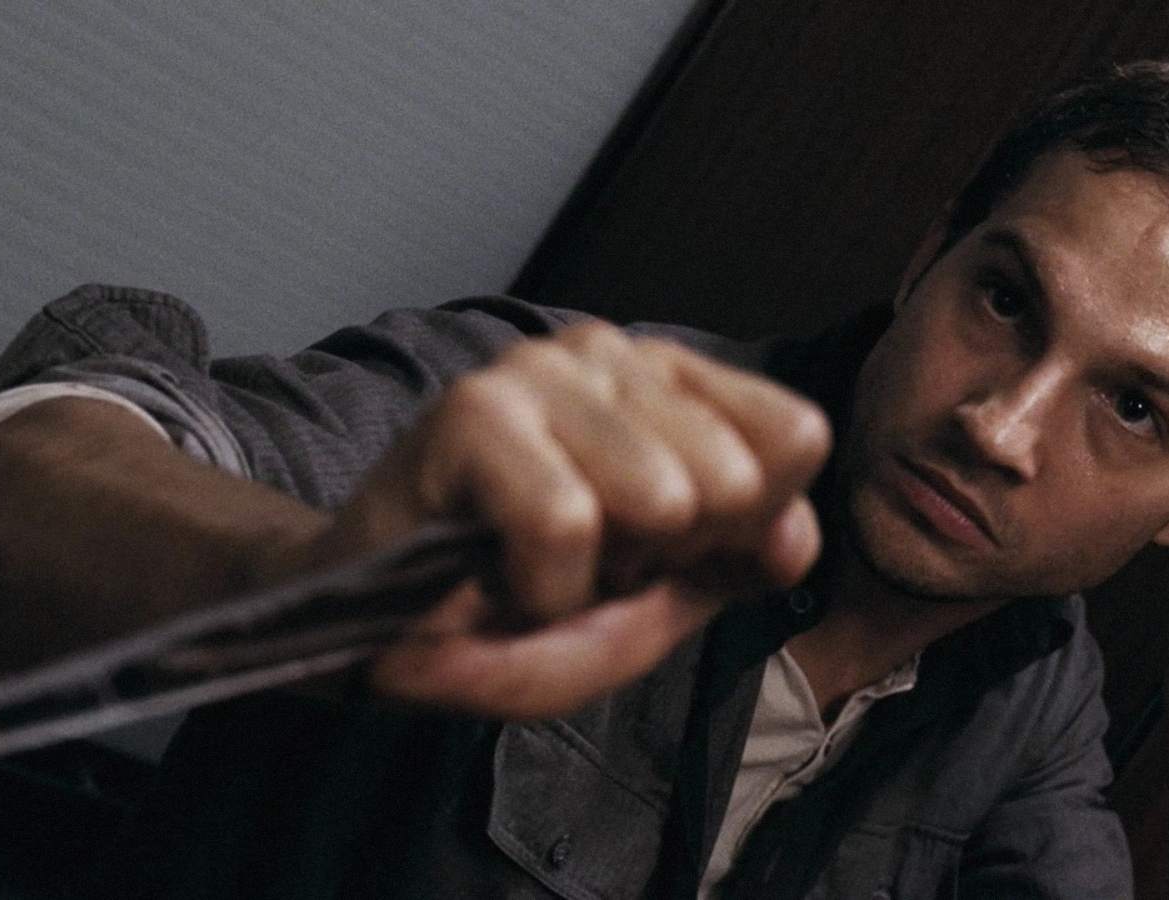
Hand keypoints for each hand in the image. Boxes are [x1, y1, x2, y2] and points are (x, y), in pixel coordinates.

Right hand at [323, 323, 831, 719]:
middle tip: (583, 563)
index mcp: (667, 384)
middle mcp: (610, 355)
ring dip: (597, 576)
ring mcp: (538, 372)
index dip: (747, 527)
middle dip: (662, 559)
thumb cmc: (512, 601)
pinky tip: (498, 577)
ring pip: (660, 497)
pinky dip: (538, 590)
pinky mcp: (473, 409)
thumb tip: (795, 534)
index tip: (665, 553)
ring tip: (536, 566)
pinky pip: (566, 523)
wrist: (373, 627)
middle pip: (732, 480)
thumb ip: (738, 563)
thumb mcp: (653, 601)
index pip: (793, 436)